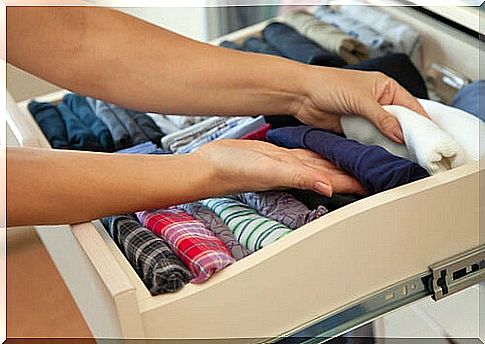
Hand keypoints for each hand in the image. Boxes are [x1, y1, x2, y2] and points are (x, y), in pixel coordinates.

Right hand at [194, 139, 364, 196]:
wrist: (210, 165)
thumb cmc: (232, 171)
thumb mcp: (268, 170)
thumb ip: (299, 176)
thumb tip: (328, 187)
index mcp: (297, 176)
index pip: (335, 179)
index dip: (357, 179)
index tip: (379, 178)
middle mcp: (296, 172)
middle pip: (333, 172)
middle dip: (354, 170)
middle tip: (376, 165)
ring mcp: (287, 164)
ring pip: (321, 163)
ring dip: (339, 162)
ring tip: (359, 157)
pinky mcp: (277, 155)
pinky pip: (304, 154)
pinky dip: (318, 152)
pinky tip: (325, 149)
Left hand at [295, 67, 427, 142]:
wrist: (302, 94)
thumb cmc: (328, 84)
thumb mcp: (361, 100)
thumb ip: (382, 118)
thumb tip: (401, 133)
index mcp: (385, 87)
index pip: (411, 106)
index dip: (420, 122)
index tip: (429, 139)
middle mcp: (378, 102)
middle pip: (400, 122)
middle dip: (406, 136)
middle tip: (417, 152)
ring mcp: (366, 116)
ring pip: (385, 133)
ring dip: (390, 143)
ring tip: (402, 156)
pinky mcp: (354, 128)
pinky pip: (369, 139)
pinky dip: (375, 147)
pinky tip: (381, 155)